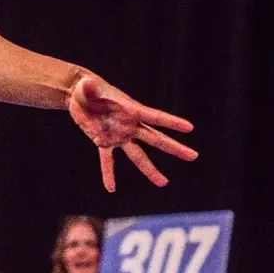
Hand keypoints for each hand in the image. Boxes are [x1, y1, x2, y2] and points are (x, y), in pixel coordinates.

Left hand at [66, 76, 195, 190]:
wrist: (80, 95)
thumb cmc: (87, 88)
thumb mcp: (87, 88)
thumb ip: (90, 88)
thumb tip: (88, 84)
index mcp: (130, 110)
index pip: (155, 117)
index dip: (171, 122)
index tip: (190, 127)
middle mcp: (129, 125)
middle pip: (155, 138)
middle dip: (174, 148)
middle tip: (193, 156)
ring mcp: (118, 135)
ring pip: (137, 155)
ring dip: (149, 169)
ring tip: (163, 183)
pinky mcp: (103, 141)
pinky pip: (108, 160)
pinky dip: (108, 173)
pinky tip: (110, 188)